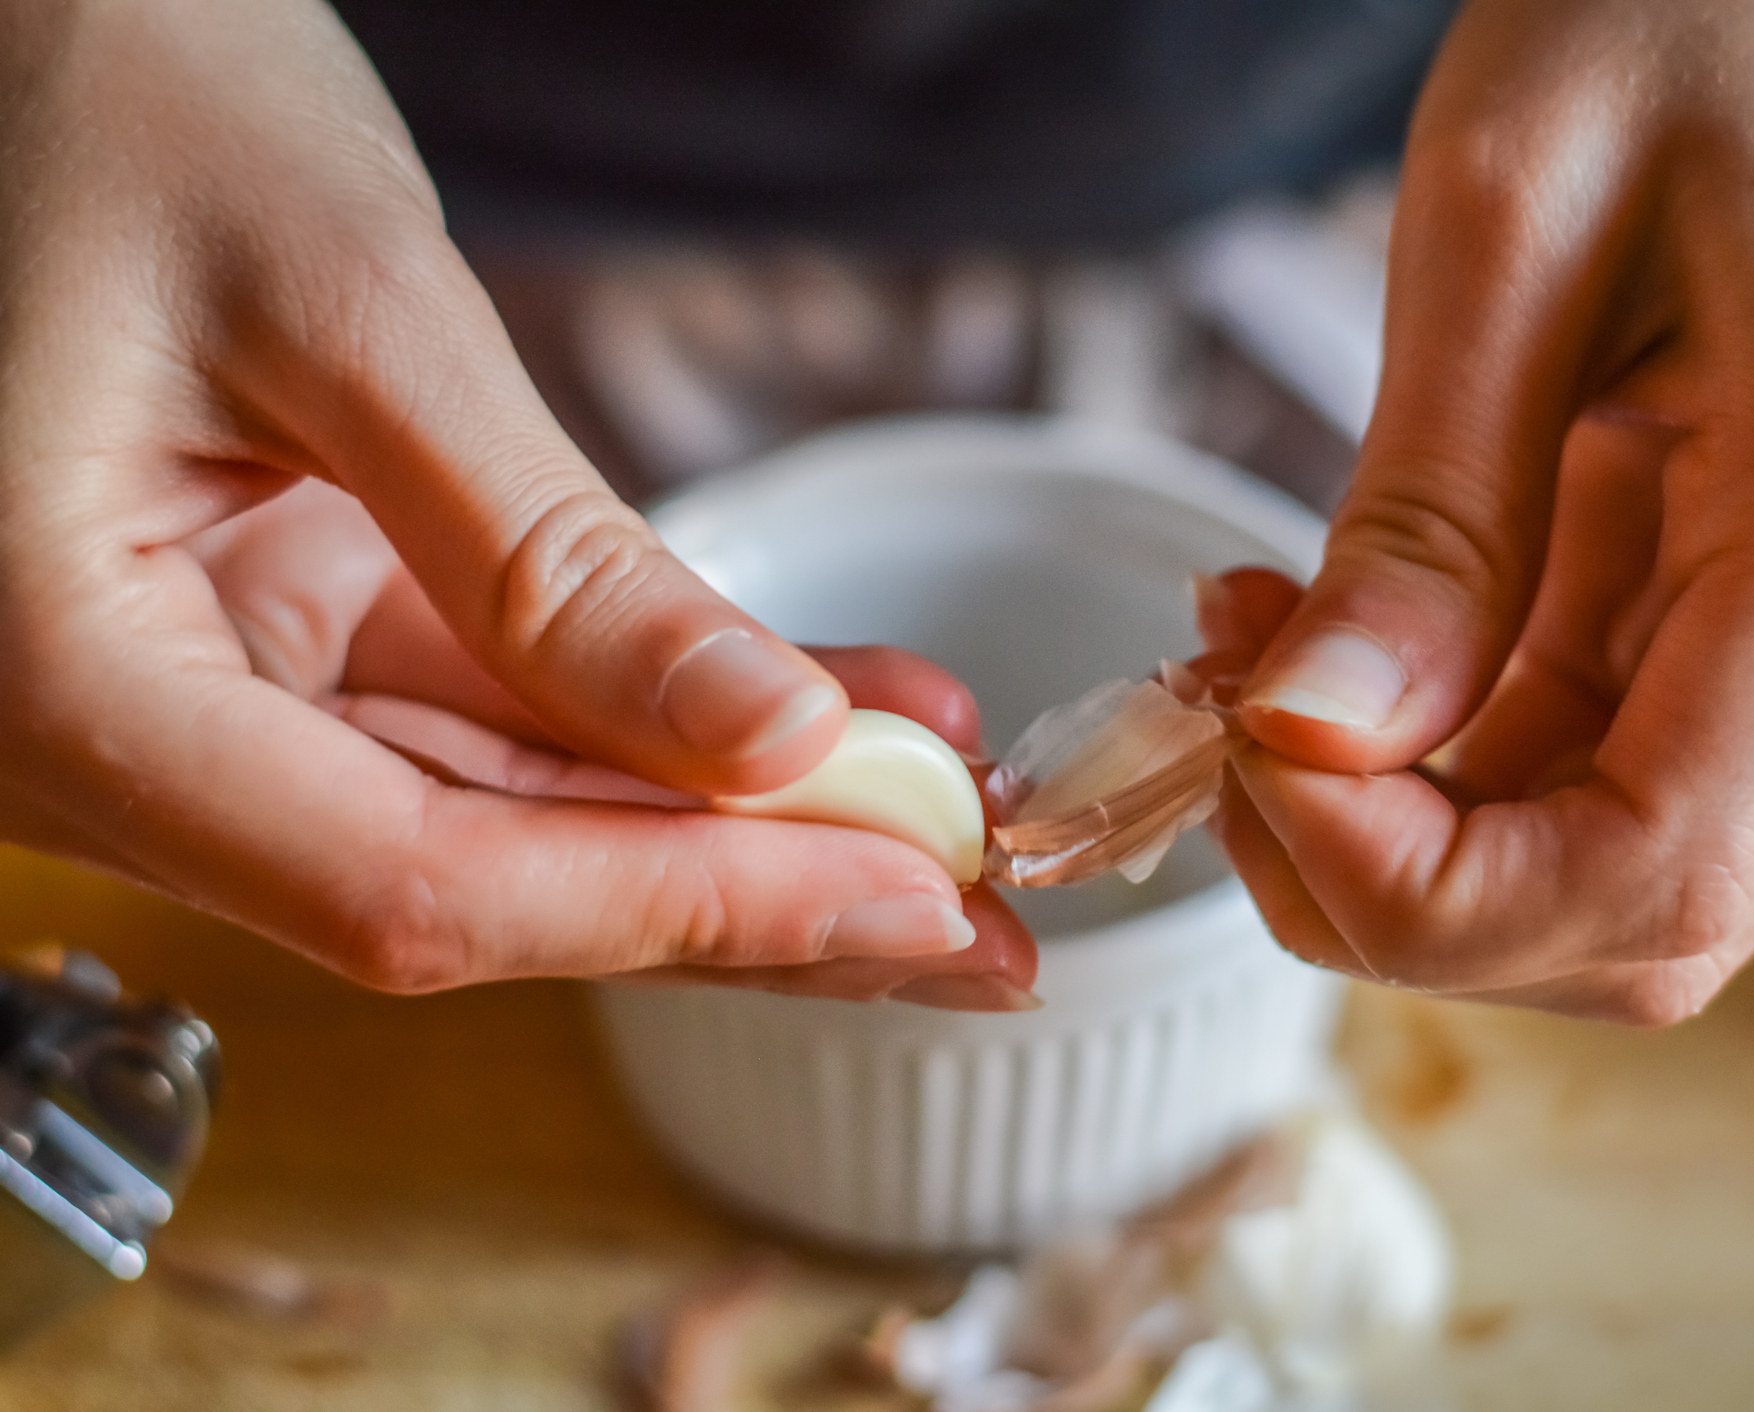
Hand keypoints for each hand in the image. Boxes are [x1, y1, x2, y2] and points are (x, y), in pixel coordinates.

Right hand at [0, 0, 1025, 1001]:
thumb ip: (546, 556)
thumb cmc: (107, 94)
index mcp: (62, 683)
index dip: (677, 907)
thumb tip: (771, 738)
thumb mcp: (348, 311)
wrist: (27, 20)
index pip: (408, 883)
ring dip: (731, 817)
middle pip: (476, 882)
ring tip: (942, 805)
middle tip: (972, 915)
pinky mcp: (285, 628)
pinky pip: (494, 708)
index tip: (902, 893)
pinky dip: (662, 712)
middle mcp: (119, 736)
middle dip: (742, 894)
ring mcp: (208, 691)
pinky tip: (838, 710)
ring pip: (507, 812)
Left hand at [1218, 0, 1753, 1022]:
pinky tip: (1337, 647)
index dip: (1419, 887)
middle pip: (1642, 916)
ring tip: (1255, 666)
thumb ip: (1425, 513)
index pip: (1654, 869)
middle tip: (1229, 731)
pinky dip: (1451, 753)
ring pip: (1616, 864)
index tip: (1254, 758)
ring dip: (1409, 823)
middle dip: (1396, 883)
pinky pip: (1610, 760)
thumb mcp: (1513, 223)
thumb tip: (1315, 741)